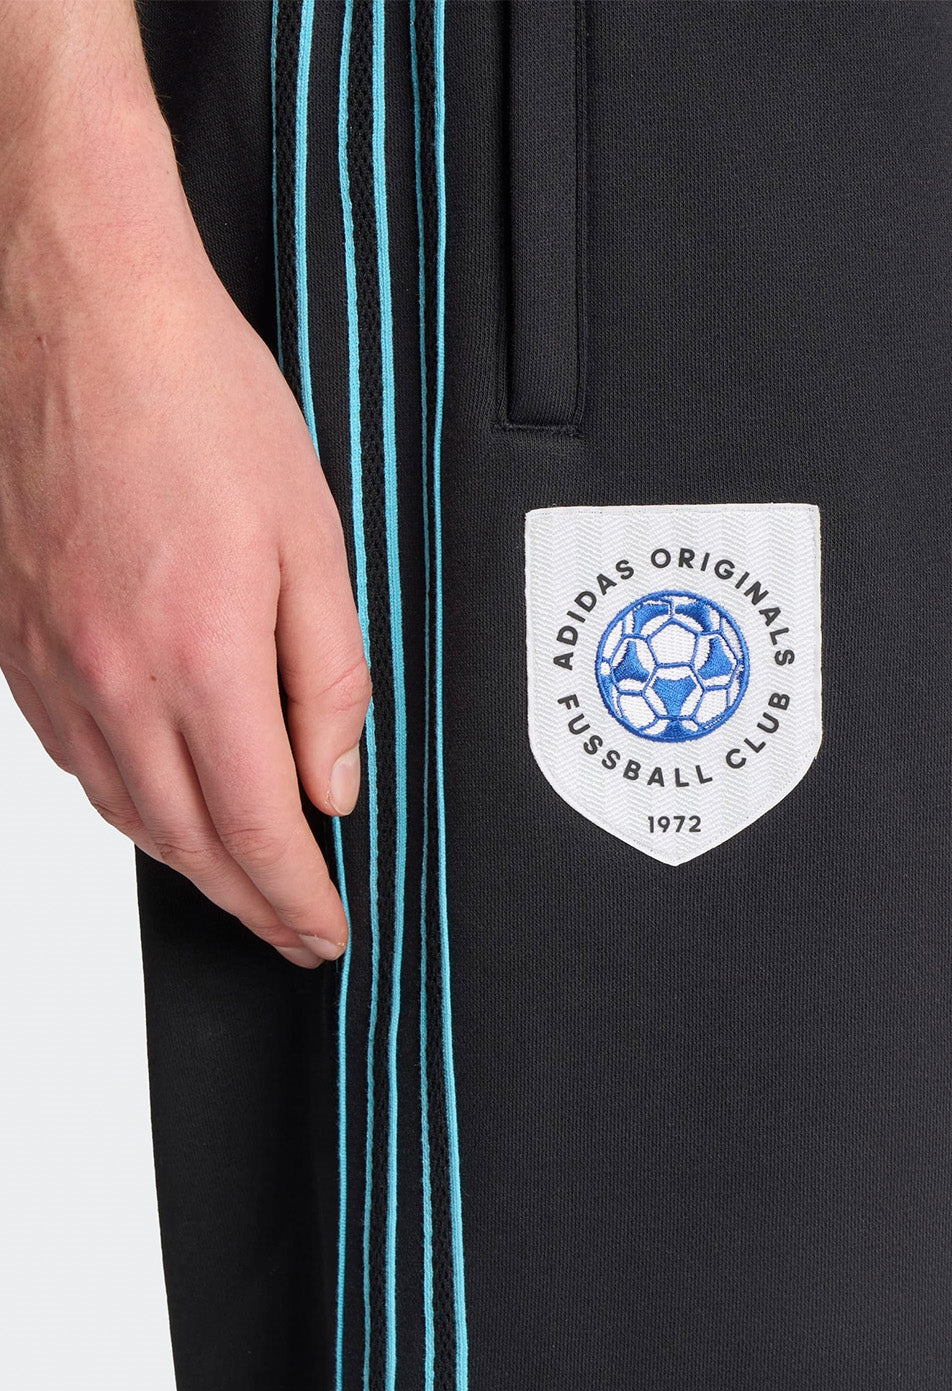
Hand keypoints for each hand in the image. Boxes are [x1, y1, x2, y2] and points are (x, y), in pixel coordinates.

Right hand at [0, 90, 368, 970]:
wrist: (78, 311)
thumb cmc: (199, 403)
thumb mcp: (313, 539)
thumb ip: (327, 678)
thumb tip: (334, 780)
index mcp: (201, 657)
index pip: (258, 830)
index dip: (298, 899)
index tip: (326, 931)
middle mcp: (113, 679)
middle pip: (188, 841)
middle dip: (251, 901)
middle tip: (296, 928)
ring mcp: (50, 664)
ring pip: (126, 810)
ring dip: (191, 861)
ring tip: (242, 882)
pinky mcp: (14, 642)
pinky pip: (76, 758)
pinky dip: (129, 800)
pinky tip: (162, 800)